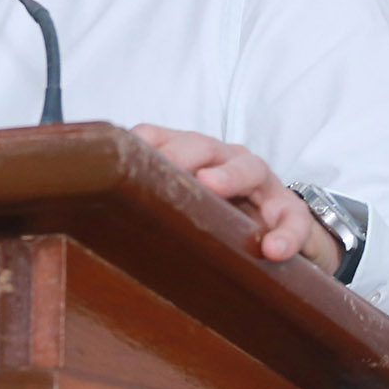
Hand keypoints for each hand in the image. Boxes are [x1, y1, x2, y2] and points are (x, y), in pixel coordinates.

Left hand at [131, 124, 341, 272]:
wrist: (281, 236)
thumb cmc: (220, 217)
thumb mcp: (184, 206)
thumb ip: (149, 202)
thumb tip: (95, 213)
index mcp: (193, 157)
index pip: (164, 138)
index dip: (145, 143)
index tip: (121, 153)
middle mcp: (225, 160)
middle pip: (202, 146)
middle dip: (181, 153)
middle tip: (163, 166)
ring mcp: (262, 183)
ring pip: (248, 168)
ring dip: (228, 176)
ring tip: (211, 187)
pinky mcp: (291, 212)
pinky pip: (292, 219)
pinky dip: (285, 233)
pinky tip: (273, 249)